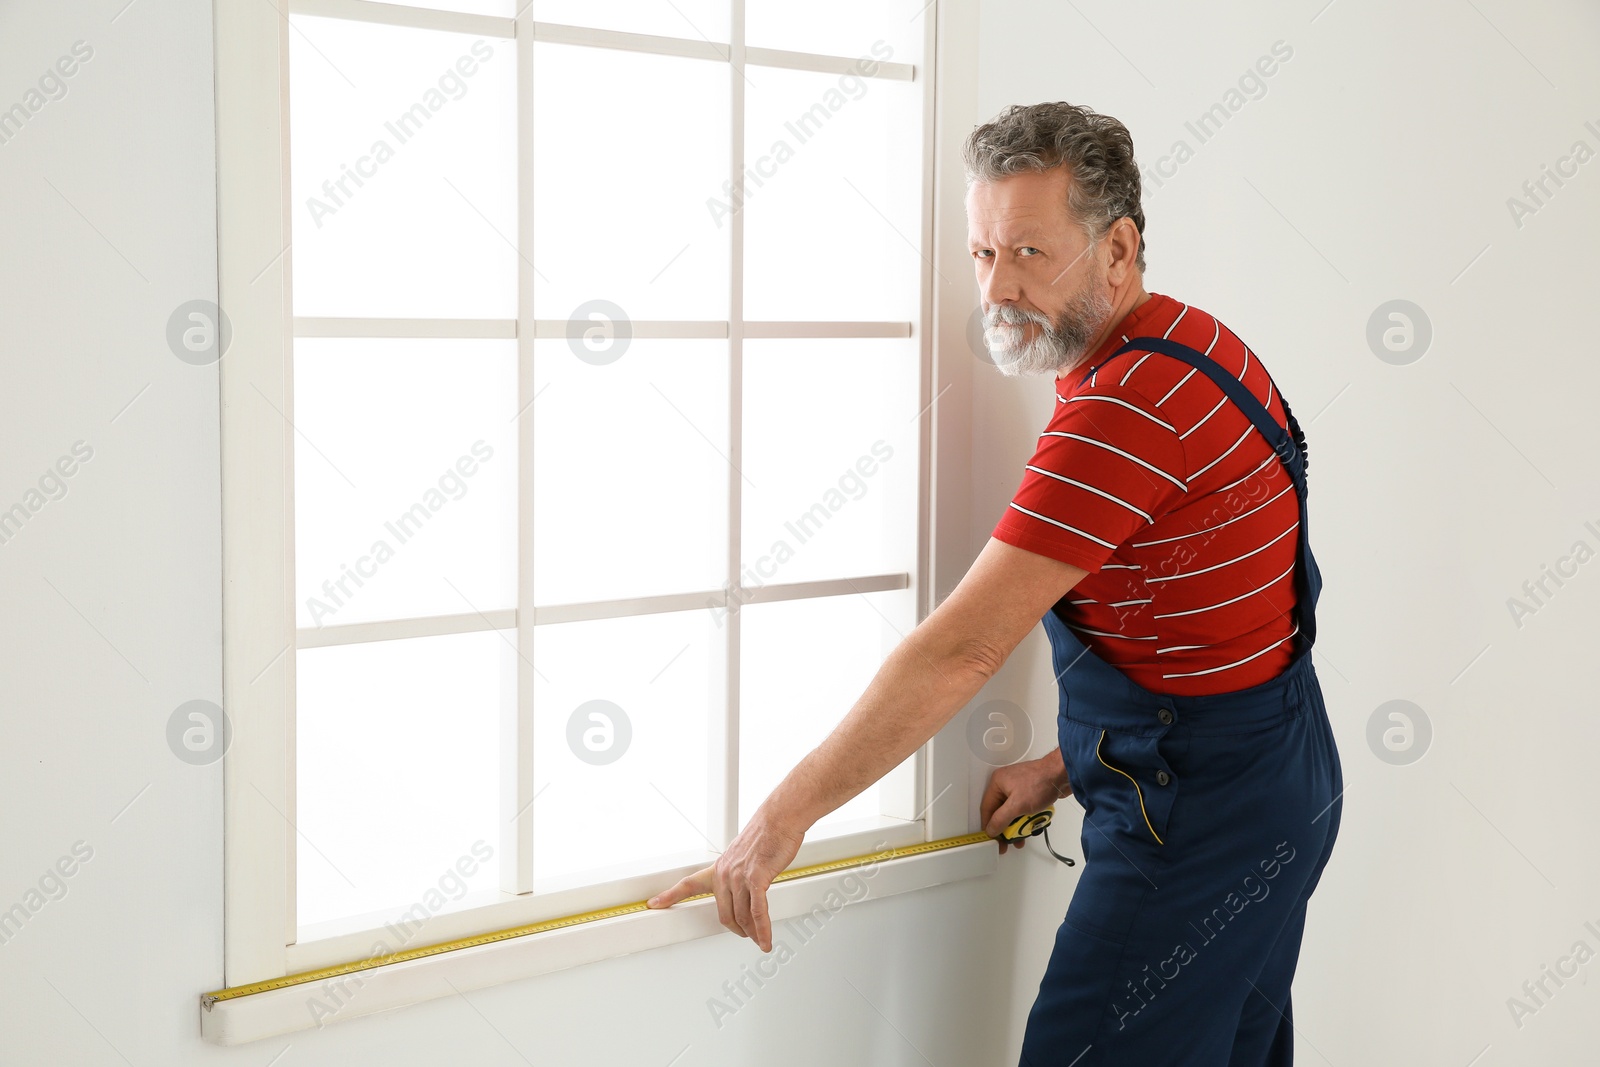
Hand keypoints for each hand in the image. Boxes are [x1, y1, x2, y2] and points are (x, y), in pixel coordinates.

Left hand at [645, 809, 803, 951]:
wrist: (779, 819)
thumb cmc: (766, 833)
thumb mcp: (744, 855)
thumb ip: (738, 872)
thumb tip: (743, 884)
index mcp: (719, 867)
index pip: (688, 884)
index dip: (669, 895)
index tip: (654, 904)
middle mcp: (725, 874)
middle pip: (724, 914)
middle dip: (736, 929)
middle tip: (744, 934)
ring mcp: (740, 877)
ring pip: (741, 916)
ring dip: (751, 932)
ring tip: (757, 939)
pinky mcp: (757, 880)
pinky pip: (758, 912)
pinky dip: (762, 930)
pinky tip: (765, 940)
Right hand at [980, 749, 1071, 854]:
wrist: (1062, 774)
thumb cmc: (1041, 783)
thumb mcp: (1017, 806)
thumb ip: (1001, 820)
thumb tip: (991, 830)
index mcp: (997, 782)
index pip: (987, 808)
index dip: (988, 825)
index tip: (992, 839)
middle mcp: (1005, 783)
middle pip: (1000, 811)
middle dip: (1005, 827)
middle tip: (1008, 841)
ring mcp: (1018, 786)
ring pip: (1012, 811)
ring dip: (1018, 824)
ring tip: (1024, 833)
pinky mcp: (1029, 790)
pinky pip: (1023, 808)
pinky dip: (1026, 817)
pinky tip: (1032, 824)